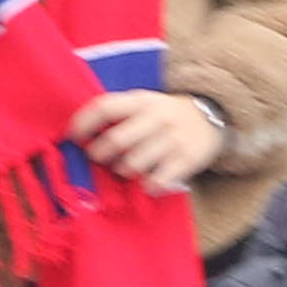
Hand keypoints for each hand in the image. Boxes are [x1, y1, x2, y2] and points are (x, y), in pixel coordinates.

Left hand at [74, 86, 224, 193]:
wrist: (212, 115)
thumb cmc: (164, 113)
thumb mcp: (144, 102)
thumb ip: (118, 113)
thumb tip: (81, 135)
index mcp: (142, 100)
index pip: (105, 107)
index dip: (84, 123)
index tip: (74, 136)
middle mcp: (158, 117)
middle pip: (116, 140)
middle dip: (100, 154)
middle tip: (98, 157)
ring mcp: (173, 139)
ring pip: (133, 164)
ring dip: (122, 170)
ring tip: (124, 168)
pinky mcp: (187, 159)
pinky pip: (157, 180)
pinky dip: (146, 185)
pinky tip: (146, 181)